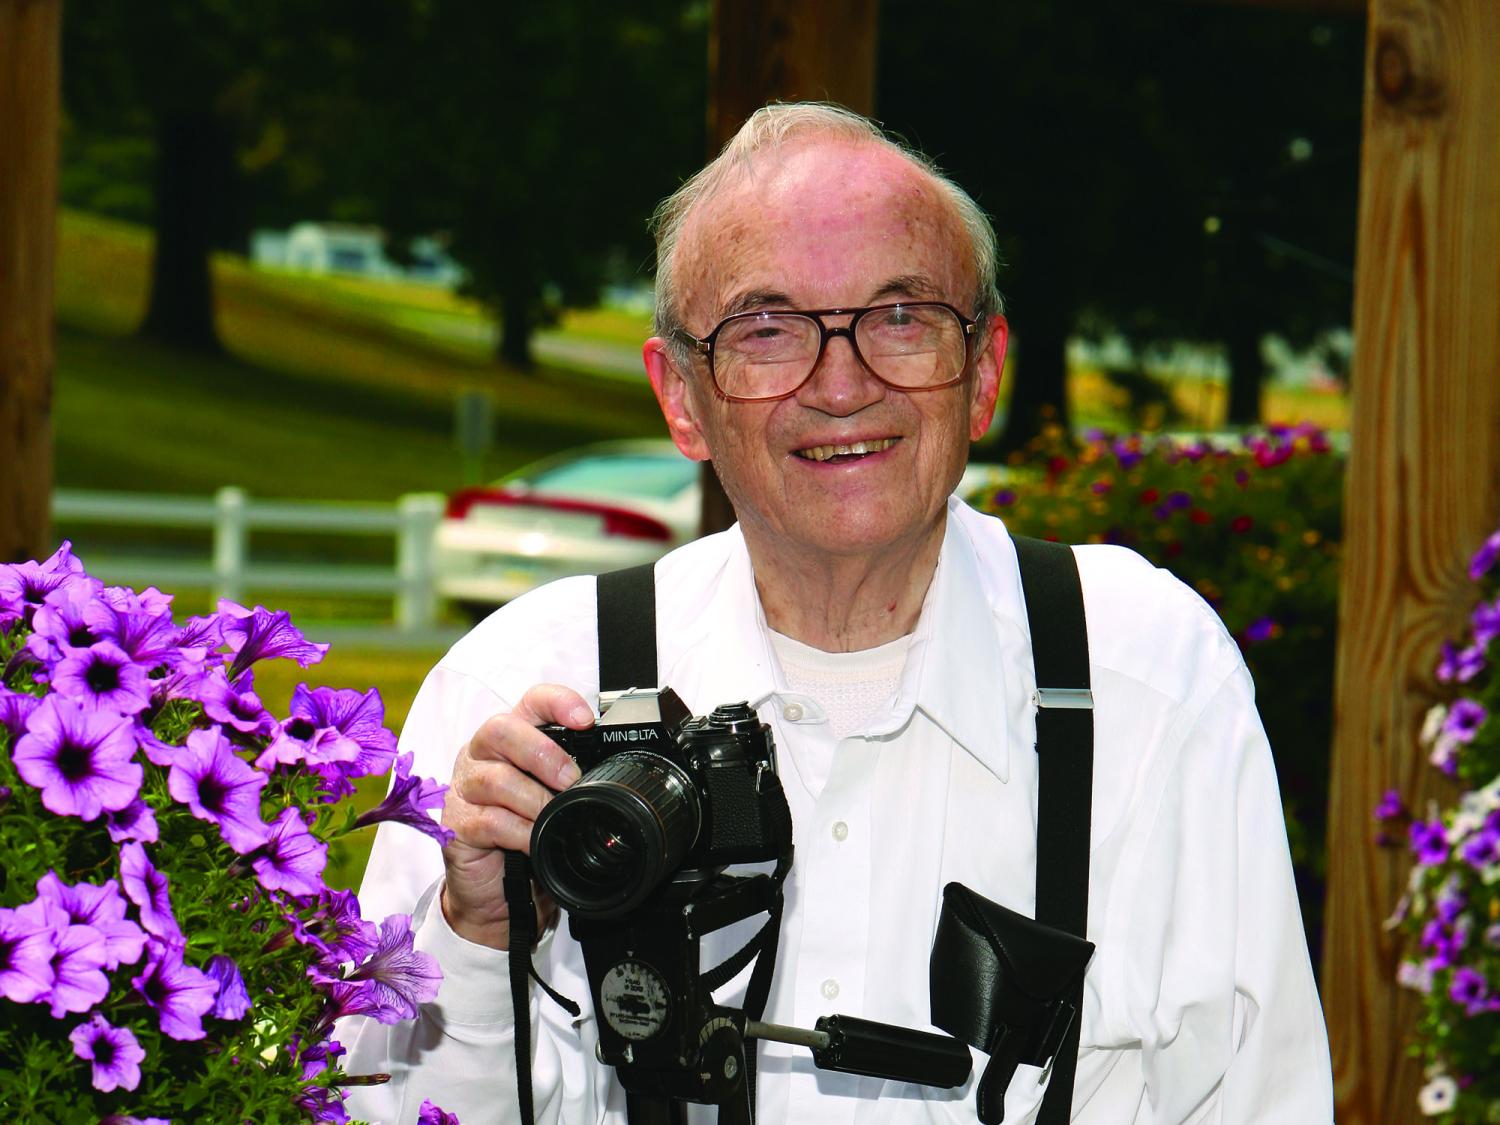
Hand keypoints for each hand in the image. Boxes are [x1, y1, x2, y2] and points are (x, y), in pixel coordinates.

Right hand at [439, 683, 591, 949]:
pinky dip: (520, 832)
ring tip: (556, 818)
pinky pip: (489, 821)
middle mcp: (482, 754)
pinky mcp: (457, 824)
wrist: (498, 892)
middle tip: (571, 780)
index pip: (531, 701)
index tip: (586, 720)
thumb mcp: (556, 800)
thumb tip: (619, 773)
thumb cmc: (530, 834)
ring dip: (535, 800)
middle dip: (543, 753)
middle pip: (501, 729)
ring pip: (495, 779)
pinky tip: (534, 842)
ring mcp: (465, 788)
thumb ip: (574, 779)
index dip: (558, 703)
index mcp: (512, 738)